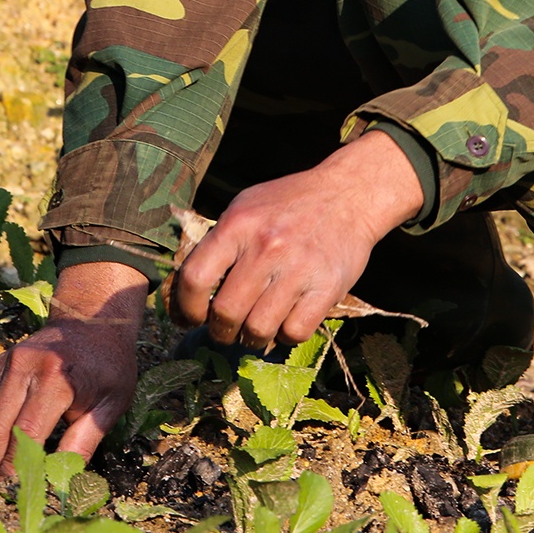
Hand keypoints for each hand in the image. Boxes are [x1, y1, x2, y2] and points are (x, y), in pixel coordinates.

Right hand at [0, 261, 148, 479]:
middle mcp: (25, 367)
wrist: (92, 319)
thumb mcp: (111, 403)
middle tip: (0, 490)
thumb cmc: (109, 365)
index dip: (18, 466)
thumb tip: (61, 480)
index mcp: (56, 378)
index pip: (26, 433)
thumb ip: (84, 441)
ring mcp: (8, 363)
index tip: (18, 491)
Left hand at [171, 129, 424, 349]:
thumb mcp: (246, 206)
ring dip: (251, 338)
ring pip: (258, 329)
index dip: (184, 307)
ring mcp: (298, 269)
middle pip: (225, 313)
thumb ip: (219, 241)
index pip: (195, 278)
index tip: (188, 318)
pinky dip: (284, 336)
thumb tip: (186, 286)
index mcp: (238, 225)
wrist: (348, 194)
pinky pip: (294, 332)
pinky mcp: (326, 288)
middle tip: (224, 330)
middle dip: (219, 331)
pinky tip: (285, 322)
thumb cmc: (289, 203)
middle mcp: (265, 247)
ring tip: (253, 330)